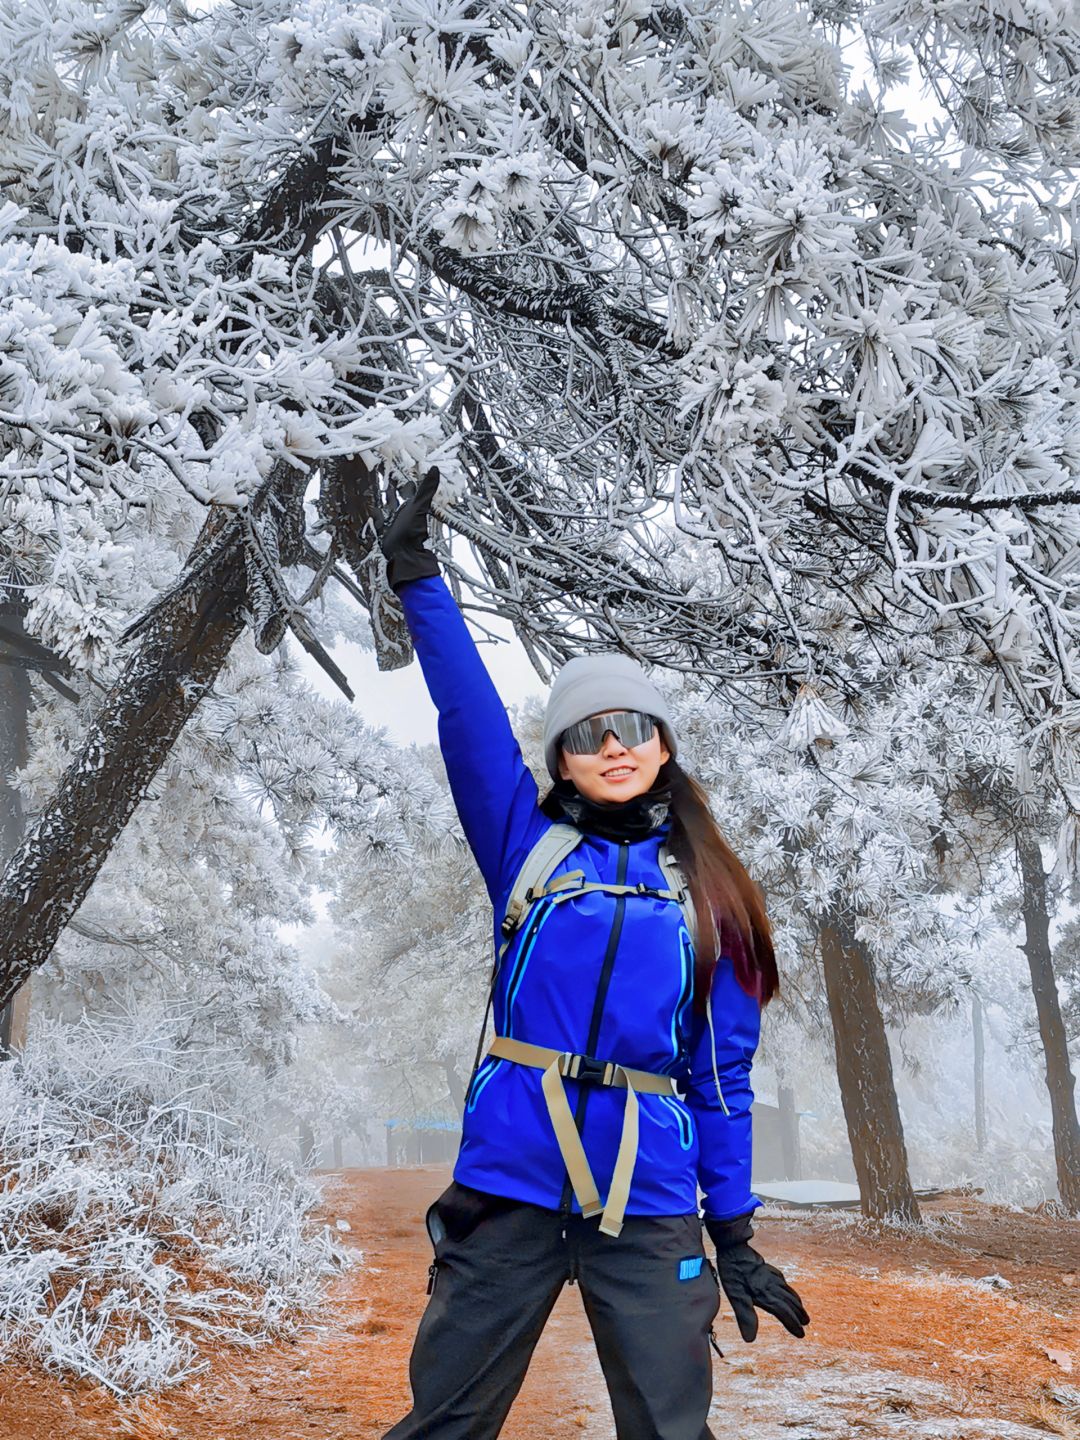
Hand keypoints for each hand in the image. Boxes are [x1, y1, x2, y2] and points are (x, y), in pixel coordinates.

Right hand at [378, 465, 441, 591]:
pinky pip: (377, 519)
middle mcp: (402, 513)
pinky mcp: (382, 530)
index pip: (410, 491)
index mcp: (411, 507)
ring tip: (377, 490)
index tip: (405, 472)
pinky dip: (374, 514)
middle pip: (396, 497)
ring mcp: (391, 521)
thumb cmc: (412, 531)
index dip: (408, 482)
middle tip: (387, 476)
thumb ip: (426, 489)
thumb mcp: (419, 507)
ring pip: (386, 507)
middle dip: (392, 488)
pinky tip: (371, 509)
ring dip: (383, 500)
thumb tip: (435, 469)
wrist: (401, 553)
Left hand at [712, 1241, 809, 1342]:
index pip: (784, 1313)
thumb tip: (750, 1340)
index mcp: (766, 1295)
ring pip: (787, 1291)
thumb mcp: (736, 1297)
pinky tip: (785, 1287)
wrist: (733, 1246)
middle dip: (798, 1313)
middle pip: (789, 1302)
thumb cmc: (733, 1272)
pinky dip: (788, 1288)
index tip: (801, 1334)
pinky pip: (782, 1281)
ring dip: (796, 1301)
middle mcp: (771, 1286)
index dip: (792, 1324)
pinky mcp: (766, 1268)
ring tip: (801, 1309)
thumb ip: (745, 1317)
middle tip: (806, 1323)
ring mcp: (770, 1276)